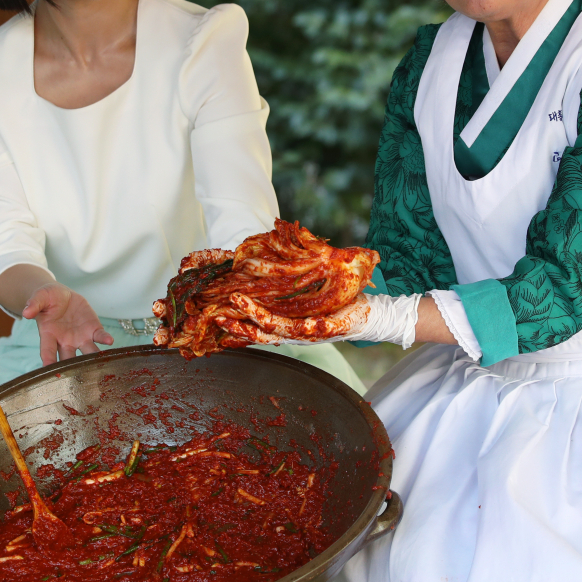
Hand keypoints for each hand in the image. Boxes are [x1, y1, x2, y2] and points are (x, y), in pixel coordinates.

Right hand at [22, 283, 113, 364]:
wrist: (60, 295)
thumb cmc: (47, 299)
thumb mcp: (39, 297)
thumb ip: (34, 304)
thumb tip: (26, 312)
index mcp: (49, 335)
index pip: (47, 351)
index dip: (48, 360)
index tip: (49, 370)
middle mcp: (64, 341)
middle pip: (69, 358)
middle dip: (73, 368)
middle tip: (77, 377)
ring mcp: (79, 337)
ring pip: (87, 351)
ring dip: (93, 357)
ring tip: (99, 362)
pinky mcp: (92, 330)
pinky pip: (99, 336)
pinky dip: (104, 339)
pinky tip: (109, 340)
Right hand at [215, 293, 422, 347]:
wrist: (373, 314)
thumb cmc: (340, 299)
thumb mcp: (309, 285)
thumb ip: (288, 273)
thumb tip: (263, 250)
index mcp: (286, 320)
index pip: (252, 320)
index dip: (231, 318)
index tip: (208, 313)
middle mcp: (292, 330)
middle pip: (255, 329)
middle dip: (233, 323)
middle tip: (213, 316)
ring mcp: (306, 332)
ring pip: (272, 328)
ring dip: (252, 318)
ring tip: (234, 304)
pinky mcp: (323, 330)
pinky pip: (302, 328)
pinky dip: (288, 325)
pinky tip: (273, 319)